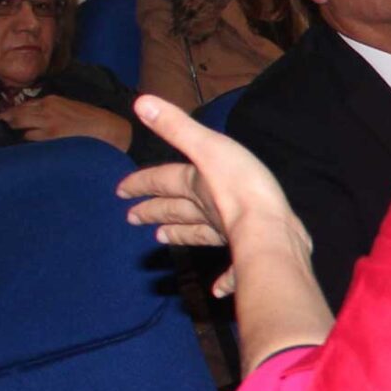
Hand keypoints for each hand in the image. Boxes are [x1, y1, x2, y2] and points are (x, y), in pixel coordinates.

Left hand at [0, 95, 131, 150]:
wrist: (113, 131)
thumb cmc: (96, 122)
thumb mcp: (72, 108)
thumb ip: (53, 111)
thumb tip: (34, 118)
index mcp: (51, 100)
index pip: (22, 106)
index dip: (12, 114)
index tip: (5, 120)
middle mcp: (45, 109)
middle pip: (15, 115)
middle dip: (7, 122)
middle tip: (2, 130)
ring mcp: (46, 124)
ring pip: (18, 127)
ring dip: (15, 134)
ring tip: (12, 140)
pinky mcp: (50, 138)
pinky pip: (29, 140)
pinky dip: (25, 143)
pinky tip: (25, 149)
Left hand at [117, 95, 306, 297]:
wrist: (269, 230)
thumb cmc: (242, 186)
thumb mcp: (209, 146)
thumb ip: (177, 126)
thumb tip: (140, 102)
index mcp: (195, 186)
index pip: (163, 181)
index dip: (142, 182)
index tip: (121, 190)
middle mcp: (206, 211)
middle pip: (175, 210)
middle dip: (155, 211)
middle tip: (133, 217)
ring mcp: (226, 233)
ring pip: (198, 233)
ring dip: (180, 235)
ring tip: (163, 239)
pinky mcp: (249, 252)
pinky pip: (234, 268)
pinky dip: (227, 279)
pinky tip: (219, 288)